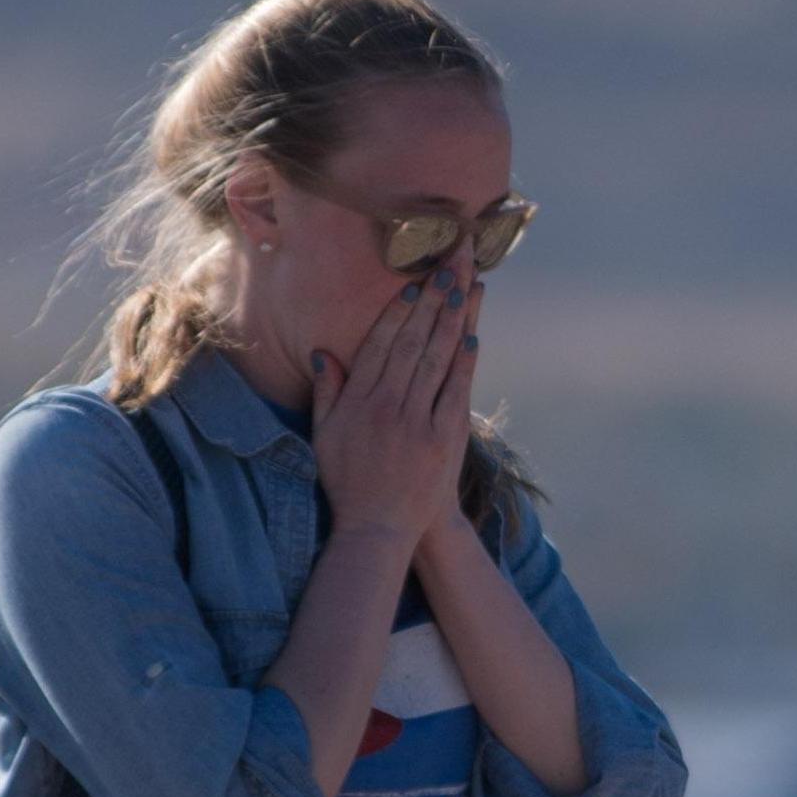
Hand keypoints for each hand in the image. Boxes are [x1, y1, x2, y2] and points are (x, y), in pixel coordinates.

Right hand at [309, 265, 478, 547]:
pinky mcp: (443, 441)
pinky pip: (454, 393)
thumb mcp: (325, 436)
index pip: (381, 345)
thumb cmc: (348, 480)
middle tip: (447, 267)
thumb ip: (327, 392)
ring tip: (464, 287)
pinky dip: (463, 364)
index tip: (412, 281)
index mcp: (359, 402)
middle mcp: (388, 406)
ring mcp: (417, 423)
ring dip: (451, 321)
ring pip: (436, 361)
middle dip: (430, 302)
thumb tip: (324, 352)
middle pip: (413, 343)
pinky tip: (472, 336)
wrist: (378, 528)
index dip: (398, 310)